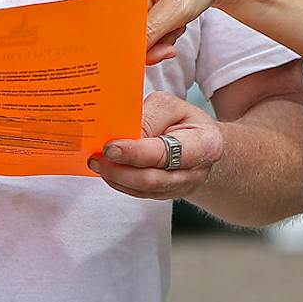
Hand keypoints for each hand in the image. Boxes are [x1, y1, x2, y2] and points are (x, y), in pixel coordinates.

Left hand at [90, 90, 221, 201]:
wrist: (200, 141)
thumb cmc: (184, 120)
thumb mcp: (170, 106)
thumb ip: (148, 118)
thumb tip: (123, 137)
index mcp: (205, 144)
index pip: (165, 153)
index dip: (135, 152)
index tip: (110, 148)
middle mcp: (195, 172)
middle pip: (152, 179)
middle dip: (120, 170)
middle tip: (97, 158)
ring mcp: (182, 187)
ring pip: (143, 190)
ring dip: (116, 178)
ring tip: (97, 162)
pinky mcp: (167, 195)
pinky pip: (140, 194)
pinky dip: (120, 183)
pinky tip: (108, 170)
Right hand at [102, 0, 232, 65]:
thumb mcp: (177, 9)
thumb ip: (150, 32)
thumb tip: (129, 54)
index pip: (108, 28)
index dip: (129, 46)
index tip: (154, 51)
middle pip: (121, 32)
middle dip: (151, 41)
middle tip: (174, 30)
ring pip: (135, 33)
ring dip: (160, 36)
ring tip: (178, 21)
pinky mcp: (135, 0)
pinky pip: (142, 27)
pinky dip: (161, 31)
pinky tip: (174, 20)